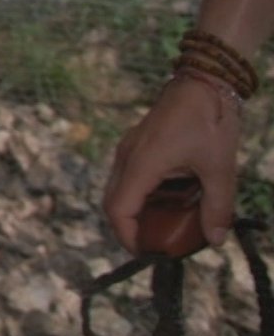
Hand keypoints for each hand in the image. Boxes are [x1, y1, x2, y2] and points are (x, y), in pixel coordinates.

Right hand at [103, 74, 241, 252]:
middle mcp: (128, 157)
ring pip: (124, 190)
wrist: (204, 81)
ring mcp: (130, 149)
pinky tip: (177, 197)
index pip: (119, 209)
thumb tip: (215, 240)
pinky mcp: (139, 145)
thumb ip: (217, 206)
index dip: (128, 237)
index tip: (148, 254)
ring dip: (143, 211)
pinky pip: (133, 177)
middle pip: (115, 202)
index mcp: (142, 164)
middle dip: (134, 228)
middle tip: (161, 244)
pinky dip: (148, 195)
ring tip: (174, 222)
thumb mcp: (220, 168)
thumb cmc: (210, 120)